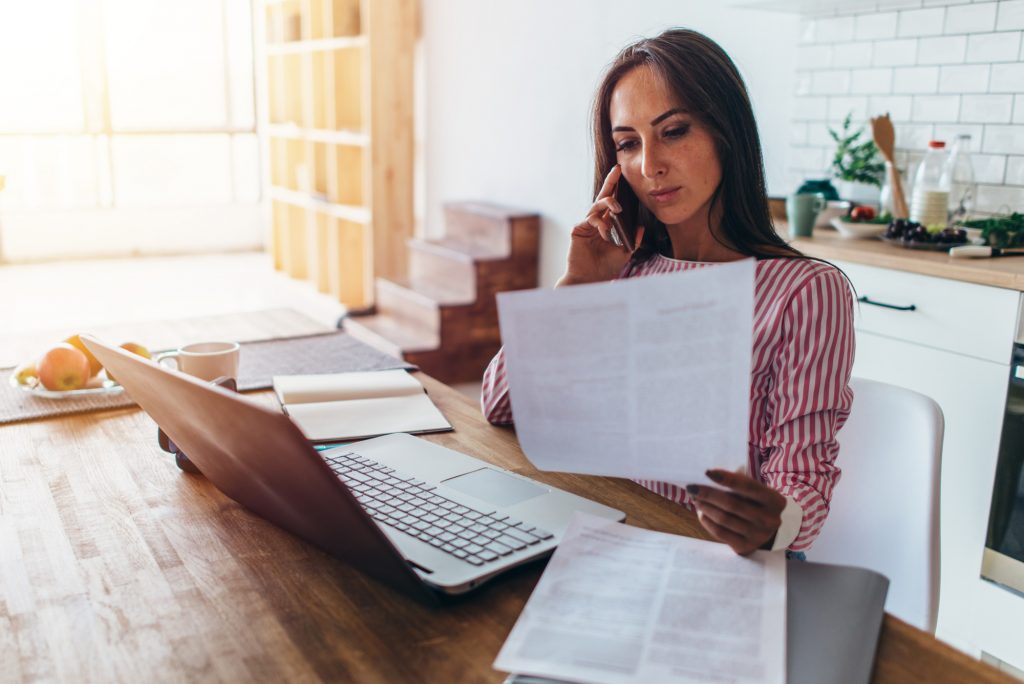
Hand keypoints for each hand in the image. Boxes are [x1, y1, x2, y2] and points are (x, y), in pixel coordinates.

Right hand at [556, 165, 643, 286]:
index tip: (623, 177)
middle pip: (602, 198)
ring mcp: (585, 225)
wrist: (591, 280)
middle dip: (610, 183)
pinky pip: (591, 219)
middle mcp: (595, 223)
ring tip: (618, 208)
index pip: (611, 205)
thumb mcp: (625, 253)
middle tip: (618, 170)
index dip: (616, 190)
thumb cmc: (605, 268)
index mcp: (605, 226)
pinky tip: (606, 233)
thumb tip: (641, 227)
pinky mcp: (578, 230)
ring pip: (597, 206)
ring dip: (608, 203)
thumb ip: (633, 240)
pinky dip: (601, 224)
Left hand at [686, 469, 785, 555]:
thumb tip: (709, 478)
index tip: (707, 472)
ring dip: (705, 507)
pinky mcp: (746, 547)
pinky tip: (701, 513)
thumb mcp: (756, 493)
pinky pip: (720, 532)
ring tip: (695, 498)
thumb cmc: (755, 504)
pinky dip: (707, 521)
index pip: (748, 487)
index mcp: (775, 501)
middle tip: (693, 487)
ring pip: (724, 519)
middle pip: (732, 504)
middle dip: (709, 494)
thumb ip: (739, 485)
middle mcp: (770, 520)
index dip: (727, 479)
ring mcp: (758, 536)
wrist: (766, 531)